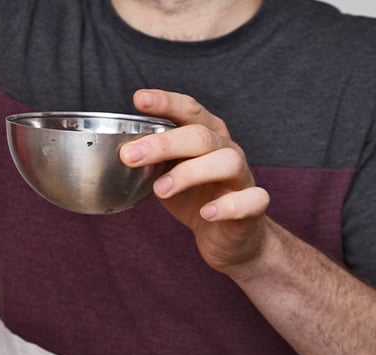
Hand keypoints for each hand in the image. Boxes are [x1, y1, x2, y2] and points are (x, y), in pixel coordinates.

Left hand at [120, 89, 270, 275]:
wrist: (225, 235)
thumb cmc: (193, 198)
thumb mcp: (166, 174)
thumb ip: (150, 161)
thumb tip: (121, 152)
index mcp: (206, 136)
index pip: (189, 110)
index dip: (166, 102)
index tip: (139, 99)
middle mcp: (226, 149)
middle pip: (201, 136)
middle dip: (163, 143)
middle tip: (129, 156)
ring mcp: (242, 176)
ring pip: (226, 162)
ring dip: (190, 173)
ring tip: (160, 189)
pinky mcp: (253, 204)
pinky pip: (250, 200)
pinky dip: (228, 206)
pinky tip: (207, 213)